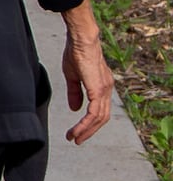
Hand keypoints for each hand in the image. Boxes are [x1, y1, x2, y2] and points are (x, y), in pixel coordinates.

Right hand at [63, 7, 114, 145]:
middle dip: (89, 131)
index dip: (89, 123)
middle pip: (102, 118)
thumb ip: (75, 93)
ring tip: (74, 137)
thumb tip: (76, 109)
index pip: (99, 110)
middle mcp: (106, 89)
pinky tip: (77, 129)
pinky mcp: (98, 89)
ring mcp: (104, 89)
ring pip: (99, 117)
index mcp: (102, 86)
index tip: (76, 132)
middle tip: (76, 140)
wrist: (81, 40)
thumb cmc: (76, 53)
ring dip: (86, 130)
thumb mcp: (73, 76)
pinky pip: (94, 111)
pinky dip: (85, 123)